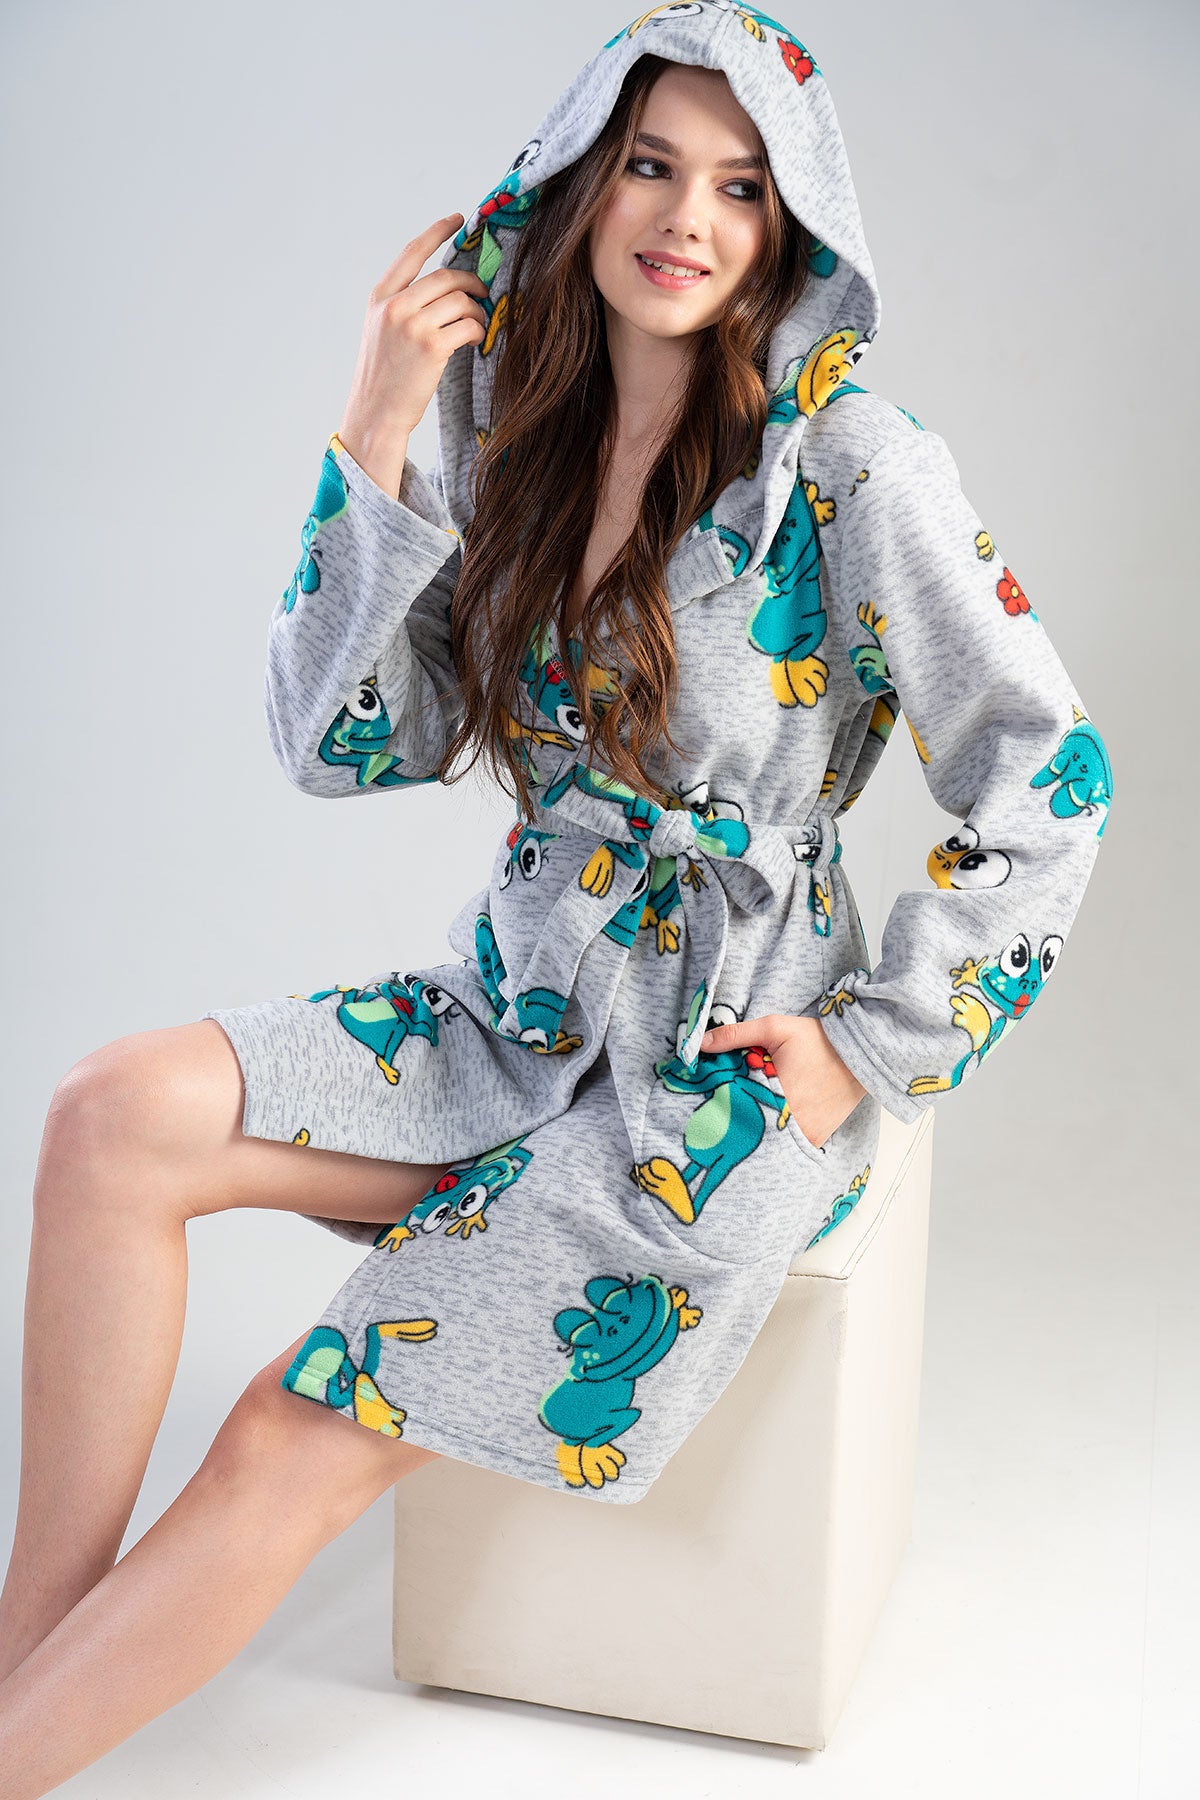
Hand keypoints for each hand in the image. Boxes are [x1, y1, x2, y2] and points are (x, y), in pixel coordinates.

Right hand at [338, 212, 490, 495]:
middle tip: (483, 294)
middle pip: (445, 277)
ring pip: (460, 300)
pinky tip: (475, 339)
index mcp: (379, 298)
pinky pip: (468, 325)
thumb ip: (403, 306)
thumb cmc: (384, 377)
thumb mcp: (380, 332)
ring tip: (477, 325)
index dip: (436, 232)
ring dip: (477, 312)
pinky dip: (478, 330)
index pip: (411, 254)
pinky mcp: (432, 346)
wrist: (376, 413)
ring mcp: (412, 325)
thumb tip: (445, 291)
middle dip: (471, 283)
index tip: (456, 219)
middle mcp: (394, 306)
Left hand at [699, 1013, 866, 1149]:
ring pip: (766, 1137)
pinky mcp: (814, 1140)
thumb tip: (699, 1043)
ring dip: (755, 1126)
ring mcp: (804, 1135)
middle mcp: (790, 1122)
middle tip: (722, 1105)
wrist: (861, 1056)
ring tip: (746, 1109)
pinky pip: (786, 1142)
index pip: (732, 1108)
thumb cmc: (818, 1040)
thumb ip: (736, 1035)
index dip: (718, 1103)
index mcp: (775, 1095)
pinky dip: (775, 1133)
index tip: (708, 1097)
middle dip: (734, 1117)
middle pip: (748, 1127)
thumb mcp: (775, 1028)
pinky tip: (768, 1116)